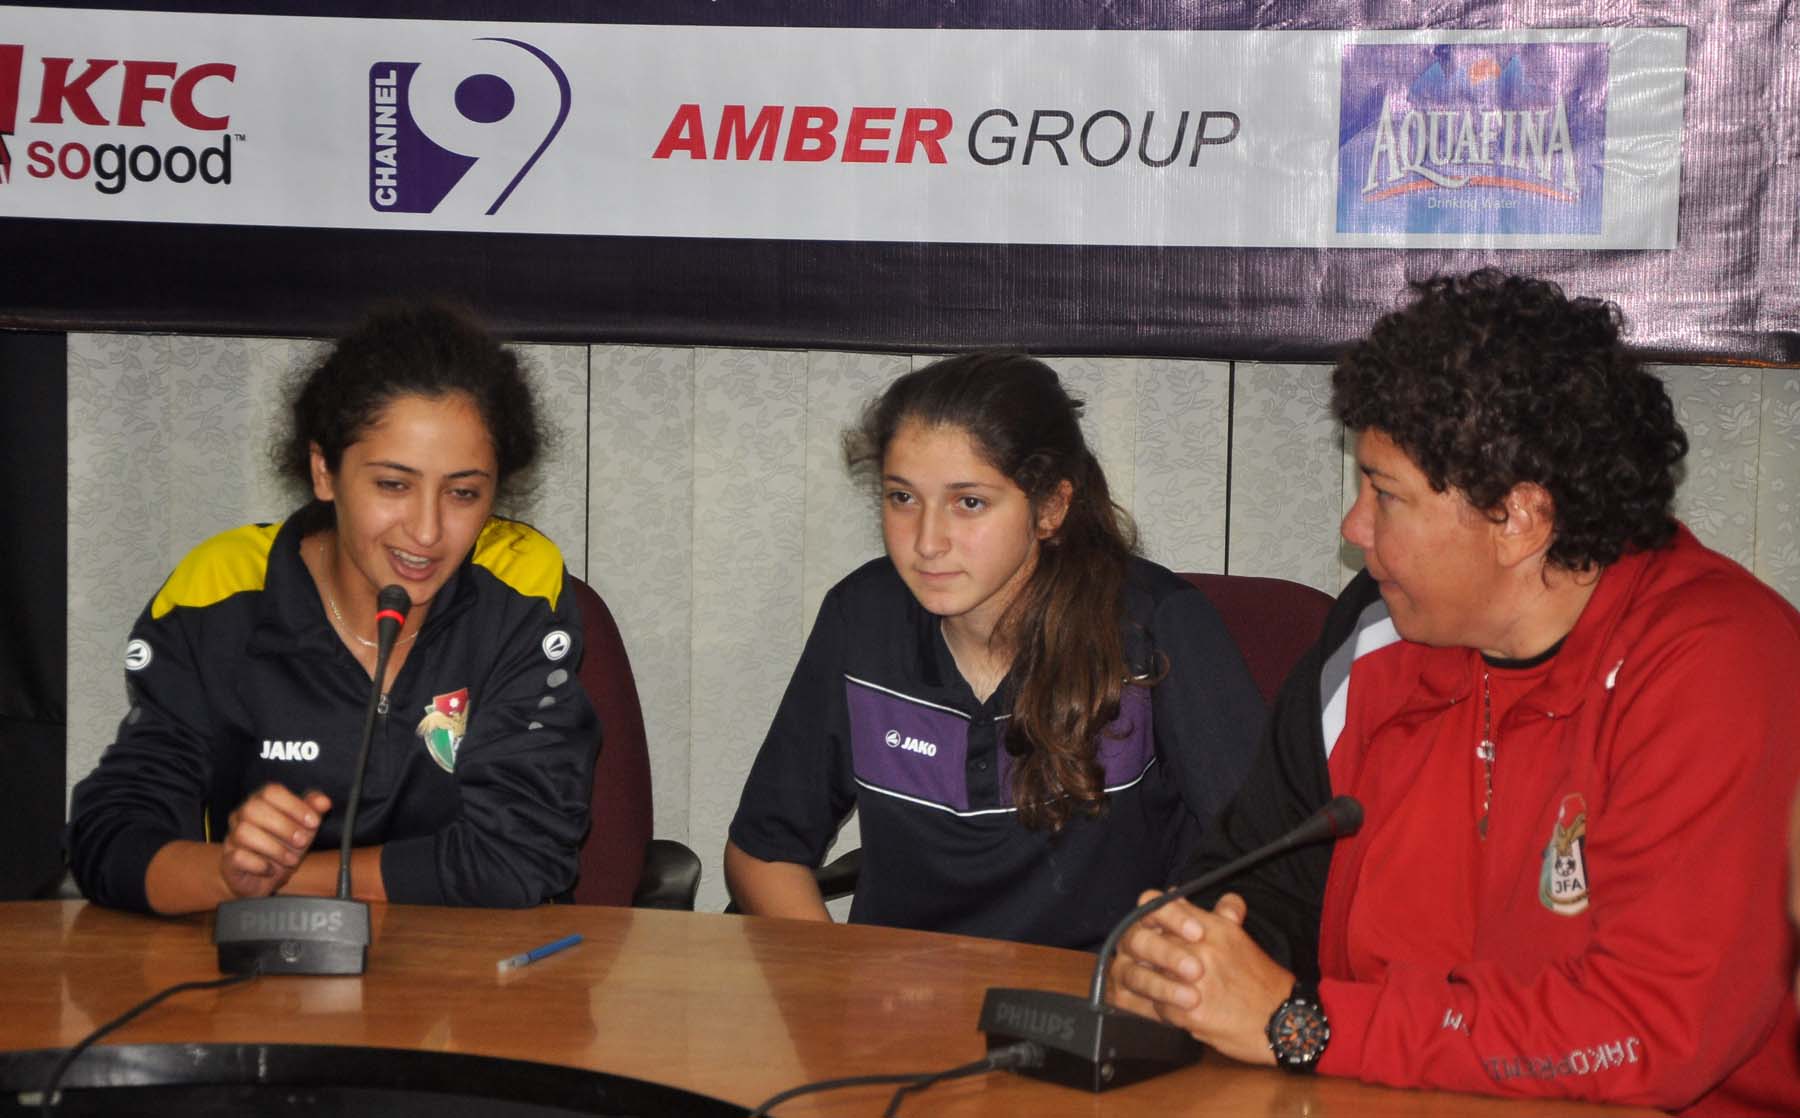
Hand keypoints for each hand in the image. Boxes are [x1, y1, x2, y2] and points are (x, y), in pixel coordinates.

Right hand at [219, 784, 331, 899]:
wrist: (265, 876)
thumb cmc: (284, 846)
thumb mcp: (304, 827)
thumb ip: (313, 810)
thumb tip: (324, 802)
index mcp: (262, 801)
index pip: (271, 791)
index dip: (294, 805)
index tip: (313, 822)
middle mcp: (242, 815)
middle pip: (254, 809)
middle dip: (284, 827)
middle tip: (301, 842)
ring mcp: (232, 836)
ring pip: (244, 832)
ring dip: (274, 848)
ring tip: (290, 859)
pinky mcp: (228, 859)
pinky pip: (237, 856)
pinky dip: (259, 864)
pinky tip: (270, 868)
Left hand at [1106, 890, 1295, 1064]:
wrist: (1284, 1020)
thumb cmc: (1260, 979)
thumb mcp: (1238, 936)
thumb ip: (1209, 913)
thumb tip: (1175, 892)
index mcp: (1212, 927)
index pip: (1160, 907)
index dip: (1146, 915)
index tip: (1149, 928)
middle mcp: (1201, 948)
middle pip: (1147, 943)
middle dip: (1148, 957)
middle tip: (1152, 965)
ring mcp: (1195, 979)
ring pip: (1150, 976)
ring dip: (1155, 985)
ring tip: (1169, 991)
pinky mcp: (1192, 1011)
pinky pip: (1159, 1008)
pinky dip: (1164, 1010)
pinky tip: (1178, 1011)